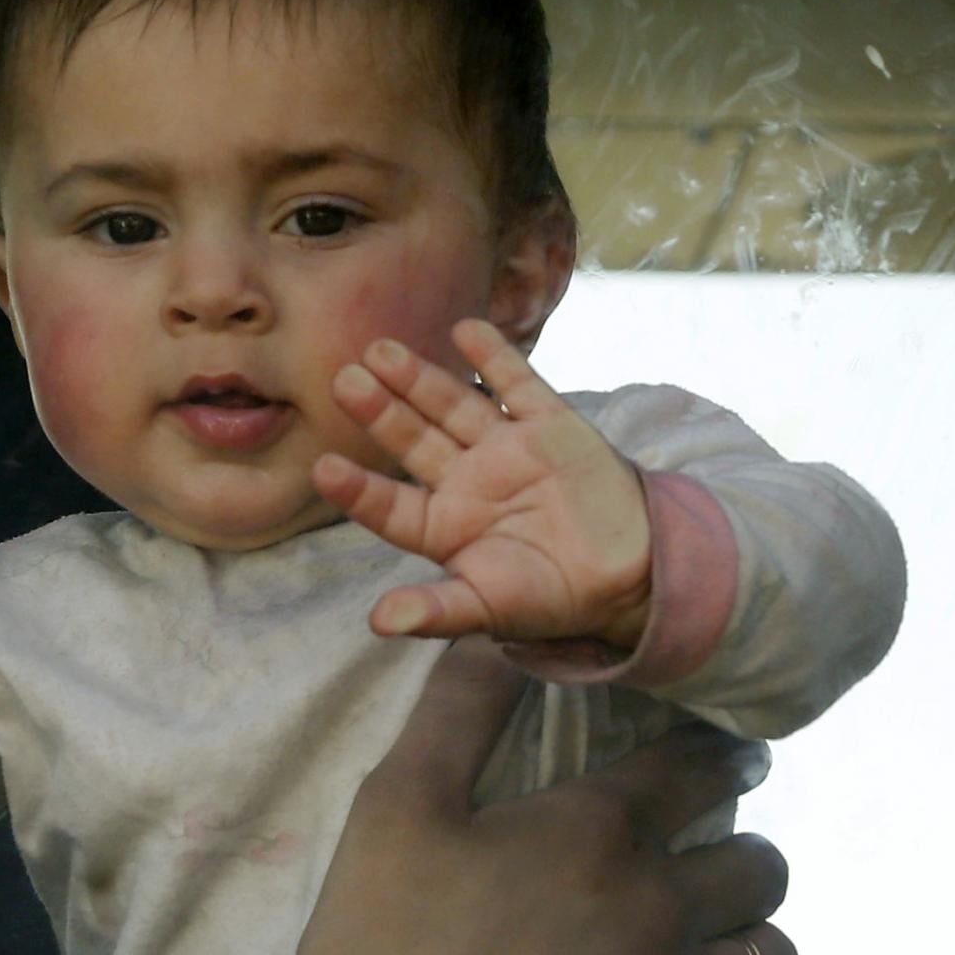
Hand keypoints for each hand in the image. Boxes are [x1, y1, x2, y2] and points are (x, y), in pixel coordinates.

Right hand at [283, 638, 795, 954]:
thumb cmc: (381, 942)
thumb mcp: (396, 806)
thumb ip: (458, 712)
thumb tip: (501, 633)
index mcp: (593, 833)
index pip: (694, 770)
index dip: (716, 756)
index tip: (722, 758)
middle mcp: (657, 911)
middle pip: (760, 866)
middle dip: (738, 850)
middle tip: (700, 858)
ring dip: (746, 938)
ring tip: (709, 940)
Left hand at [315, 317, 653, 649]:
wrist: (632, 575)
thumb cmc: (551, 598)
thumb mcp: (489, 609)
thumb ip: (436, 611)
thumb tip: (380, 625)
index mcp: (442, 525)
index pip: (389, 504)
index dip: (358, 488)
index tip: (322, 467)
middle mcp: (465, 480)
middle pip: (413, 441)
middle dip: (380, 412)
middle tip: (342, 380)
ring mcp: (505, 449)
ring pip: (454, 406)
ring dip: (419, 379)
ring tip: (380, 351)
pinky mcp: (550, 426)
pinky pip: (518, 386)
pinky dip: (496, 359)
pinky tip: (465, 329)